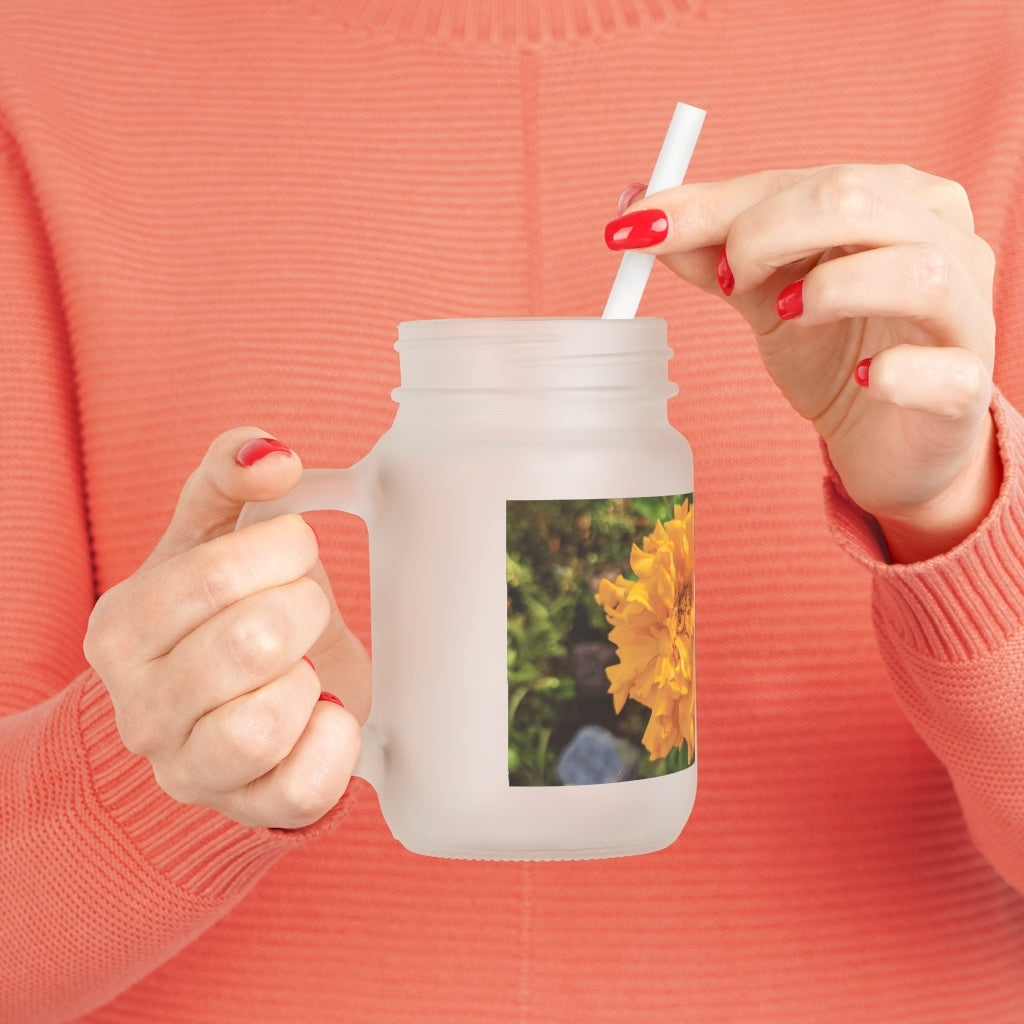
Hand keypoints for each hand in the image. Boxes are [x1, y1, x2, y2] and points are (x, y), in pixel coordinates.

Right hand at [84, 428, 369, 828]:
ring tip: (303, 666)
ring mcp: (189, 770)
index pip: (215, 576)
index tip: (295, 550)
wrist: (231, 703)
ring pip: (264, 724)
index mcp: (122, 629)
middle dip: (304, 609)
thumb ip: (229, 476)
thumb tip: (271, 454)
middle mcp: (140, 709)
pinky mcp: (249, 809)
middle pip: (251, 643)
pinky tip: (324, 711)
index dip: (282, 550)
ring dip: (310, 679)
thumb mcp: (213, 535)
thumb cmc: (223, 613)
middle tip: (304, 609)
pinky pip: (304, 787)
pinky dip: (335, 739)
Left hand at [607, 165, 999, 561]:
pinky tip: (863, 380)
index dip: (715, 205)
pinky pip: (944, 370)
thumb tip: (637, 212)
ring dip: (830, 290)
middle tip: (727, 281)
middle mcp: (943, 239)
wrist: (886, 439)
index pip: (800, 180)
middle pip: (856, 199)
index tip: (639, 229)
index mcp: (893, 199)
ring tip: (786, 316)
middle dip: (765, 233)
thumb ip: (712, 252)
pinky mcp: (967, 386)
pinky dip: (896, 373)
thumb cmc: (834, 352)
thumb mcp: (764, 295)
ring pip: (916, 270)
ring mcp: (966, 312)